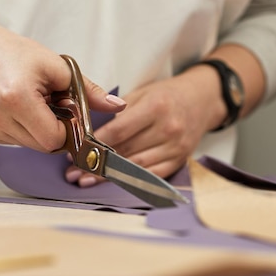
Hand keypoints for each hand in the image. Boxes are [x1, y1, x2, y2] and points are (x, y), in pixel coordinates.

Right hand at [0, 22, 124, 152]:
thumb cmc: (17, 55)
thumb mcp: (58, 67)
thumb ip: (90, 92)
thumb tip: (119, 106)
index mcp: (16, 99)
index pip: (54, 138)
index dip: (67, 129)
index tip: (67, 111)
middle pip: (45, 146)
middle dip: (56, 130)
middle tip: (52, 106)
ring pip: (33, 146)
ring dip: (41, 130)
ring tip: (35, 104)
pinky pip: (19, 142)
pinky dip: (27, 130)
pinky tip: (21, 111)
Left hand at [65, 66, 224, 186]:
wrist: (202, 100)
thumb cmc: (167, 95)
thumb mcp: (143, 93)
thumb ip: (119, 111)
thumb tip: (90, 130)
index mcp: (156, 107)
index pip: (119, 130)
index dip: (95, 143)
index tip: (76, 151)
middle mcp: (168, 129)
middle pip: (126, 151)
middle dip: (97, 162)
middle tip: (73, 172)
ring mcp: (176, 147)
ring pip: (136, 166)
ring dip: (110, 175)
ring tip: (87, 180)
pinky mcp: (180, 160)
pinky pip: (152, 174)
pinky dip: (131, 179)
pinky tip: (114, 182)